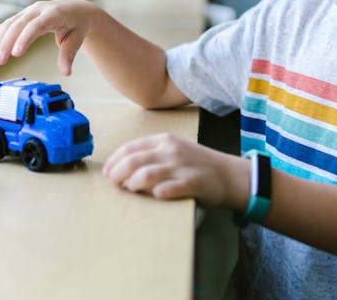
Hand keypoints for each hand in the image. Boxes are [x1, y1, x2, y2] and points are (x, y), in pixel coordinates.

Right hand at [0, 0, 100, 74]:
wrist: (77, 10)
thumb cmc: (77, 24)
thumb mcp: (77, 39)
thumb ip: (69, 55)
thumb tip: (66, 72)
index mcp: (54, 13)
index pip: (37, 25)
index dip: (25, 38)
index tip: (15, 53)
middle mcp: (39, 9)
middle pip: (19, 24)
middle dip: (7, 42)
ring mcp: (29, 10)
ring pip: (10, 23)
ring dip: (0, 41)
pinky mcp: (23, 15)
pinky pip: (8, 24)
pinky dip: (0, 37)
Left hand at [102, 133, 248, 209]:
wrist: (229, 175)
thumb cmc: (198, 164)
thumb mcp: (174, 150)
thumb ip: (153, 154)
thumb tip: (123, 168)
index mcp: (164, 140)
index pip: (130, 148)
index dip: (114, 161)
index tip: (107, 173)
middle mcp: (170, 150)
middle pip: (133, 161)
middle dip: (117, 175)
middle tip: (114, 185)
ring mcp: (181, 166)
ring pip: (145, 174)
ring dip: (132, 185)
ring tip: (130, 192)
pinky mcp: (191, 183)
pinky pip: (168, 189)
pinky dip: (156, 194)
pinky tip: (154, 197)